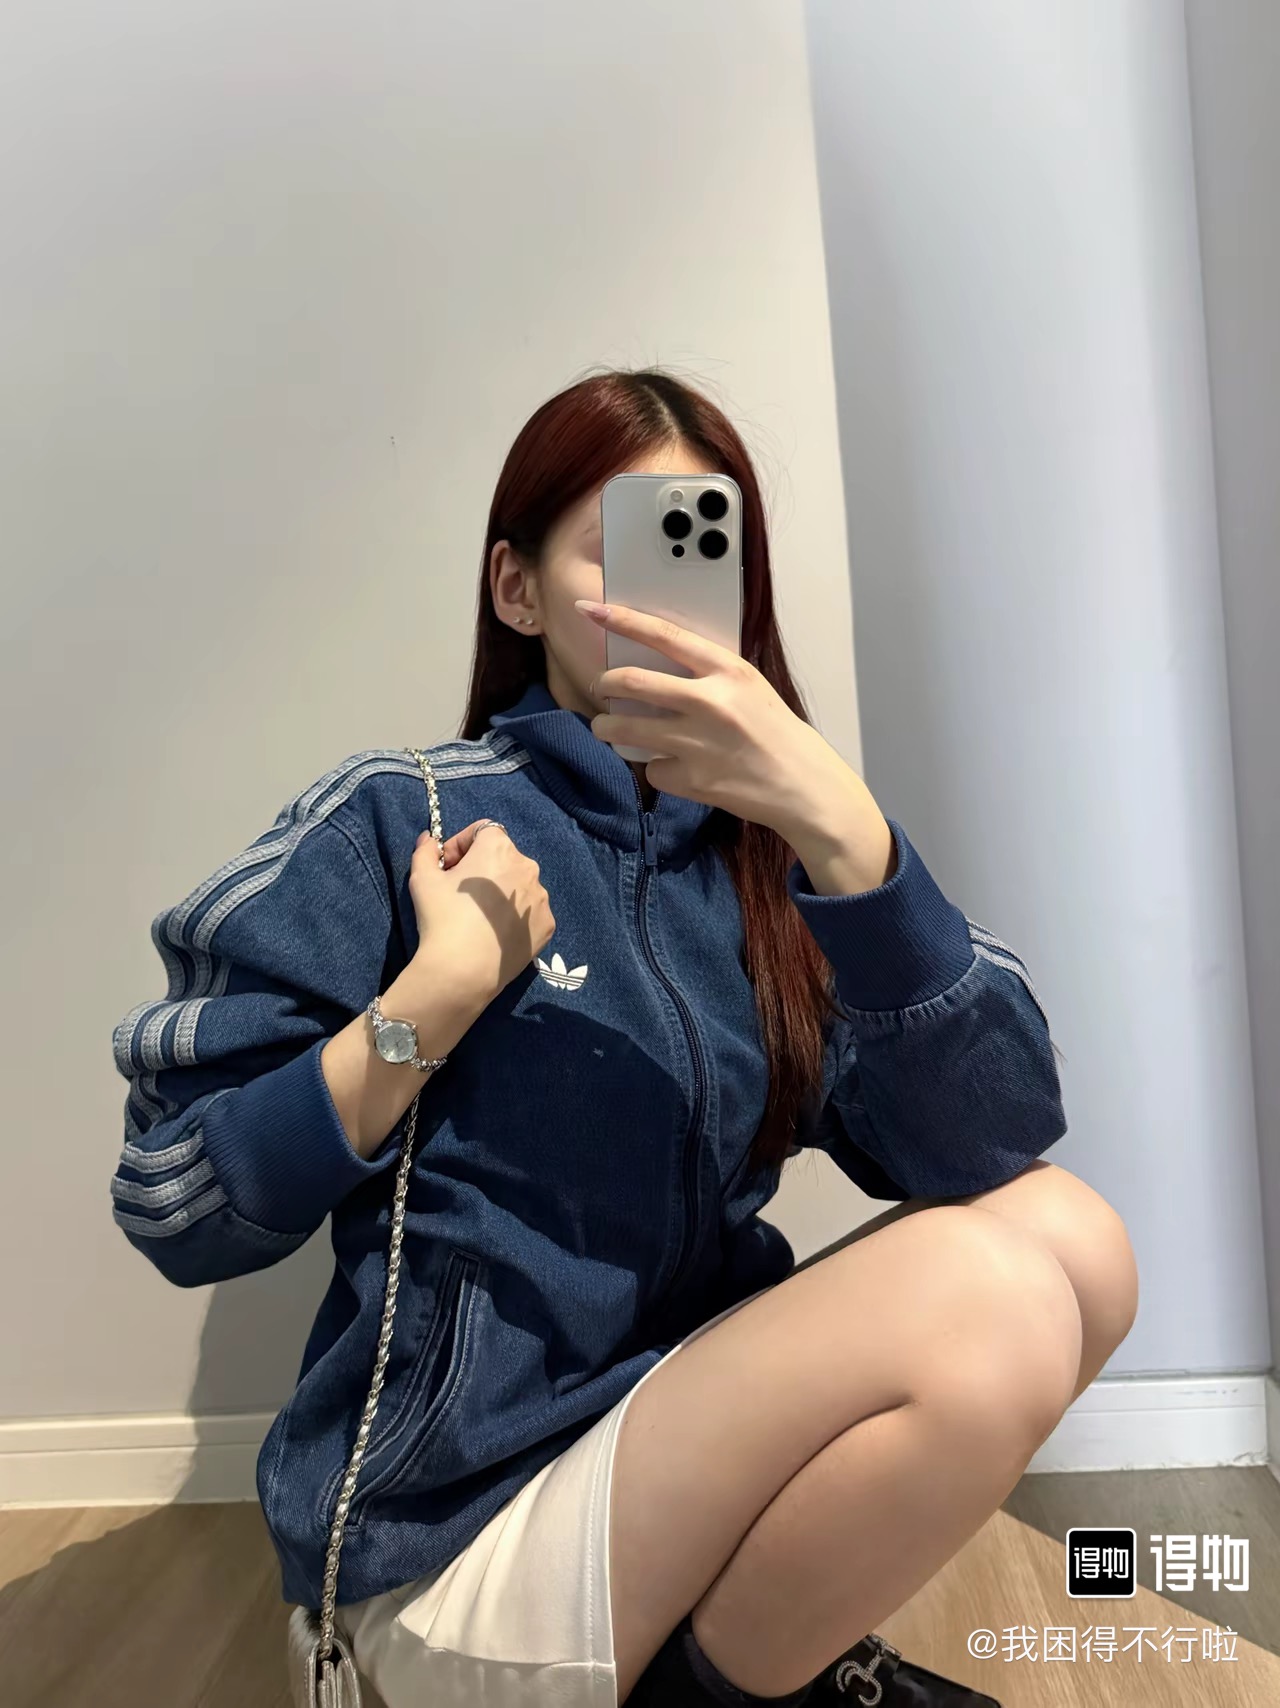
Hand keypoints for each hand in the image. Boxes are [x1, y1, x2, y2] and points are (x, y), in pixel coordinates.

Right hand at [408, 819, 555, 1006]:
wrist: (464, 970)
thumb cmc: (442, 918)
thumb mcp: (422, 879)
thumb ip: (425, 852)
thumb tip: (428, 840)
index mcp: (499, 848)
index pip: (482, 832)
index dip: (461, 846)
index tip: (446, 868)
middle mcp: (528, 866)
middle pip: (503, 858)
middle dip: (482, 869)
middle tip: (460, 894)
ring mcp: (541, 897)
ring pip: (519, 886)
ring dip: (501, 893)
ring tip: (479, 918)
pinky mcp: (547, 924)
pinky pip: (530, 912)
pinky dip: (515, 917)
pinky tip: (496, 934)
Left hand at [575, 597, 894, 891]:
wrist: (802, 785)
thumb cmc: (775, 732)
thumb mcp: (748, 687)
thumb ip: (707, 674)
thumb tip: (655, 665)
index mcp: (727, 671)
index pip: (663, 635)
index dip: (622, 620)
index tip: (592, 610)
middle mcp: (708, 702)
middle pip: (629, 683)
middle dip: (603, 684)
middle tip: (600, 688)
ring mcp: (696, 743)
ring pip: (622, 729)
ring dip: (606, 727)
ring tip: (609, 728)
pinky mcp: (689, 779)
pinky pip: (651, 768)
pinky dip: (655, 767)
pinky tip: (675, 768)